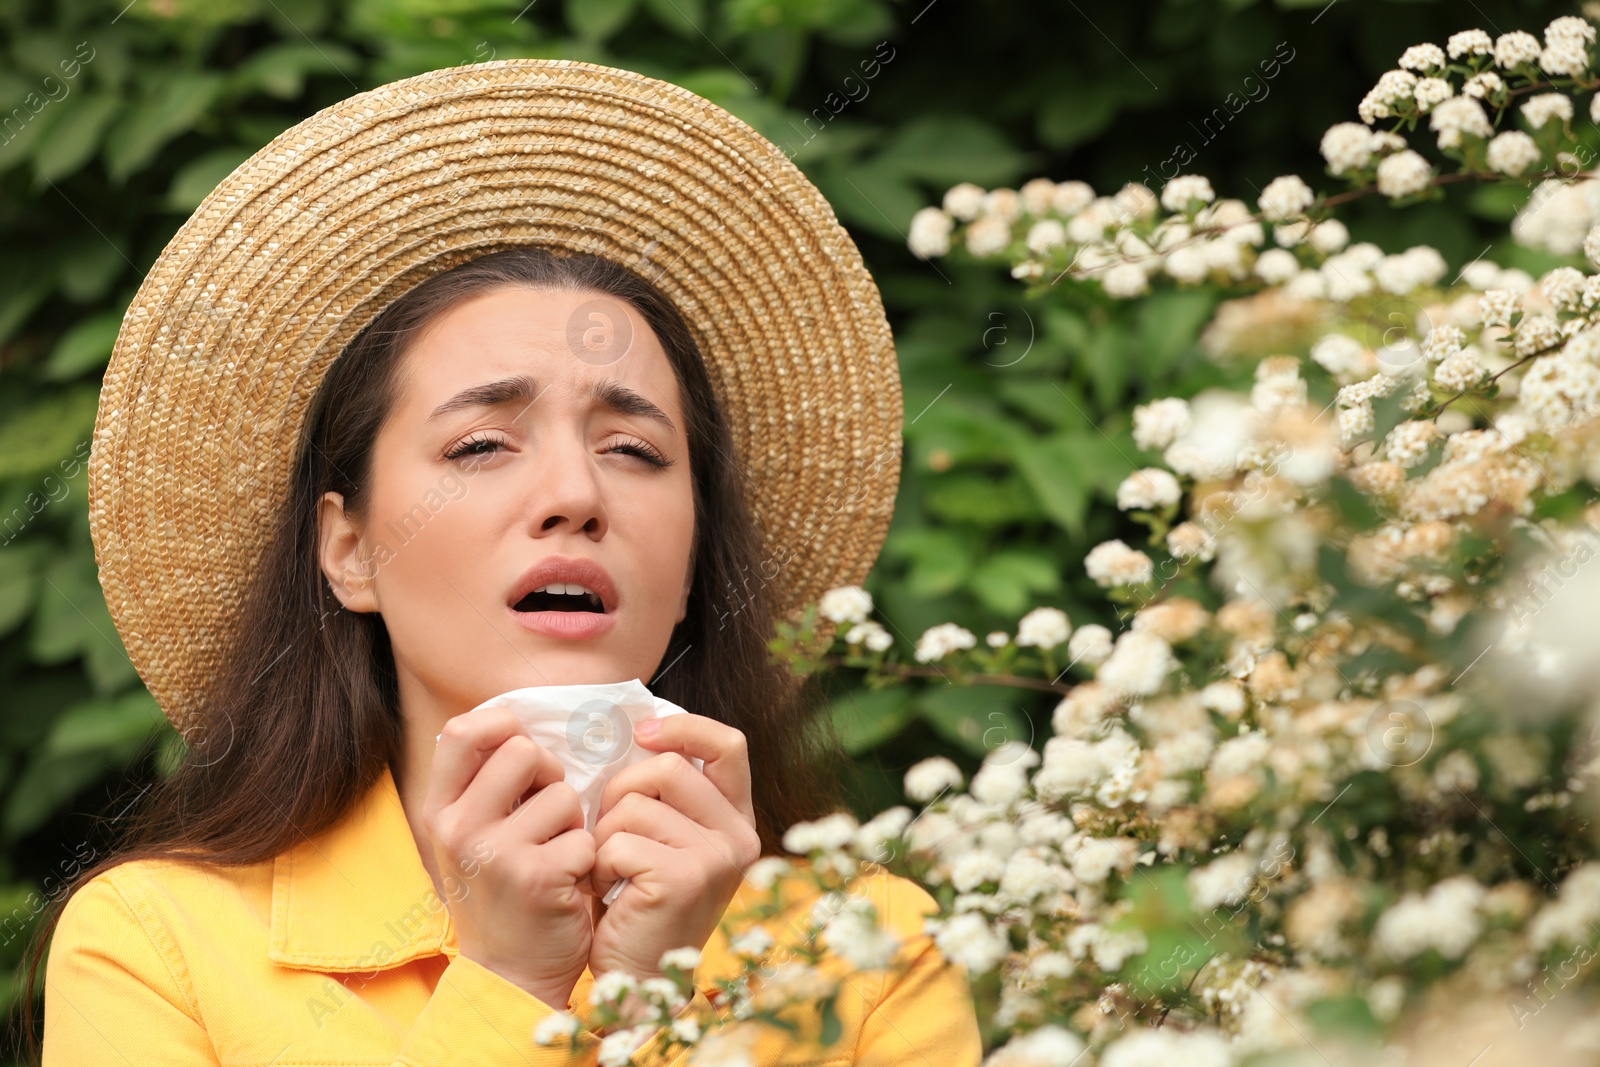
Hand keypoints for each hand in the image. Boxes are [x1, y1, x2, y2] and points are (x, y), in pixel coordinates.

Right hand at [423, 706, 597, 1010]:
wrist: (509, 976)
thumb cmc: (501, 896)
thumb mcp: (470, 839)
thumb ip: (483, 786)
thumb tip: (517, 722)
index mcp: (439, 812)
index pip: (462, 730)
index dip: (502, 726)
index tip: (522, 751)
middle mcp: (459, 829)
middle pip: (522, 750)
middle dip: (549, 775)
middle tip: (549, 812)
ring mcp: (496, 853)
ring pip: (562, 795)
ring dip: (572, 823)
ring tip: (557, 856)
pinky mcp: (538, 878)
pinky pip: (583, 839)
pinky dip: (587, 860)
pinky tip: (570, 884)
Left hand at [583, 714, 760, 1006]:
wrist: (637, 982)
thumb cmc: (638, 904)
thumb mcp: (662, 839)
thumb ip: (663, 793)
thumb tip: (638, 727)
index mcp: (736, 819)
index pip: (727, 744)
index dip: (684, 727)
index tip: (642, 734)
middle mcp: (739, 836)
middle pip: (667, 768)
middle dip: (620, 792)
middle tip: (610, 832)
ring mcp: (716, 857)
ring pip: (635, 805)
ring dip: (604, 835)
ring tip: (610, 870)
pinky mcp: (684, 878)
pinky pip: (619, 841)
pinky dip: (600, 864)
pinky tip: (608, 892)